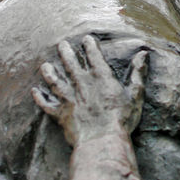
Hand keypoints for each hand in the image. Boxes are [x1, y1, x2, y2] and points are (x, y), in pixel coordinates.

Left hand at [32, 35, 147, 145]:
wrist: (101, 140)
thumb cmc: (121, 119)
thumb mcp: (135, 94)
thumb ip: (137, 73)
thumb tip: (143, 54)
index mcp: (101, 78)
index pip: (94, 56)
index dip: (90, 46)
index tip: (86, 39)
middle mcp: (82, 84)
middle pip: (71, 65)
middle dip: (66, 53)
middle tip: (61, 44)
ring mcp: (69, 99)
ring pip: (55, 82)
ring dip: (50, 72)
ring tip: (45, 65)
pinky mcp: (61, 114)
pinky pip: (47, 105)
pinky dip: (40, 98)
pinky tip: (35, 92)